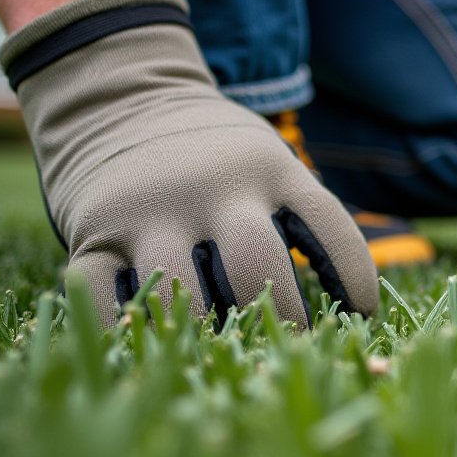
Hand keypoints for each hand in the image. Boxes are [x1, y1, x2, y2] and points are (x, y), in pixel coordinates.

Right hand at [3, 0, 379, 325]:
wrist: (117, 100)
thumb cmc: (214, 153)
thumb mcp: (265, 159)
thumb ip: (301, 213)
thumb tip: (354, 303)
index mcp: (268, 168)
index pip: (330, 227)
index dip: (355, 278)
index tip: (364, 314)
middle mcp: (210, 188)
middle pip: (256, 269)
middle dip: (284, 320)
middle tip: (296, 348)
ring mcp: (148, 212)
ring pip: (181, 295)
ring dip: (209, 336)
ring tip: (231, 356)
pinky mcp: (93, 235)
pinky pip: (106, 298)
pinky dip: (131, 329)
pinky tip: (157, 344)